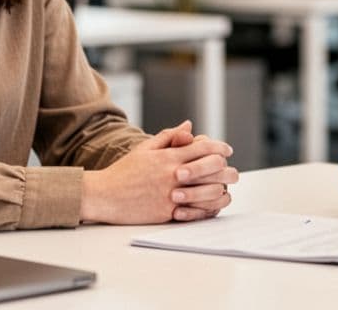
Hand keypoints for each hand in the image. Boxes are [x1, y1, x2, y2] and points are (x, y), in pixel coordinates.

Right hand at [80, 121, 236, 223]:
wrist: (104, 195)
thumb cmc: (124, 171)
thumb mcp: (145, 149)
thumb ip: (168, 136)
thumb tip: (189, 126)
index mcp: (168, 157)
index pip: (203, 148)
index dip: (220, 148)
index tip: (227, 150)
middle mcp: (172, 175)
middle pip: (211, 168)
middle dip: (227, 169)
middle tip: (233, 172)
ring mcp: (170, 195)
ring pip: (208, 191)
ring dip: (221, 189)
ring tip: (225, 189)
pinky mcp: (167, 212)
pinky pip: (195, 212)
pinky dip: (207, 209)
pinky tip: (212, 206)